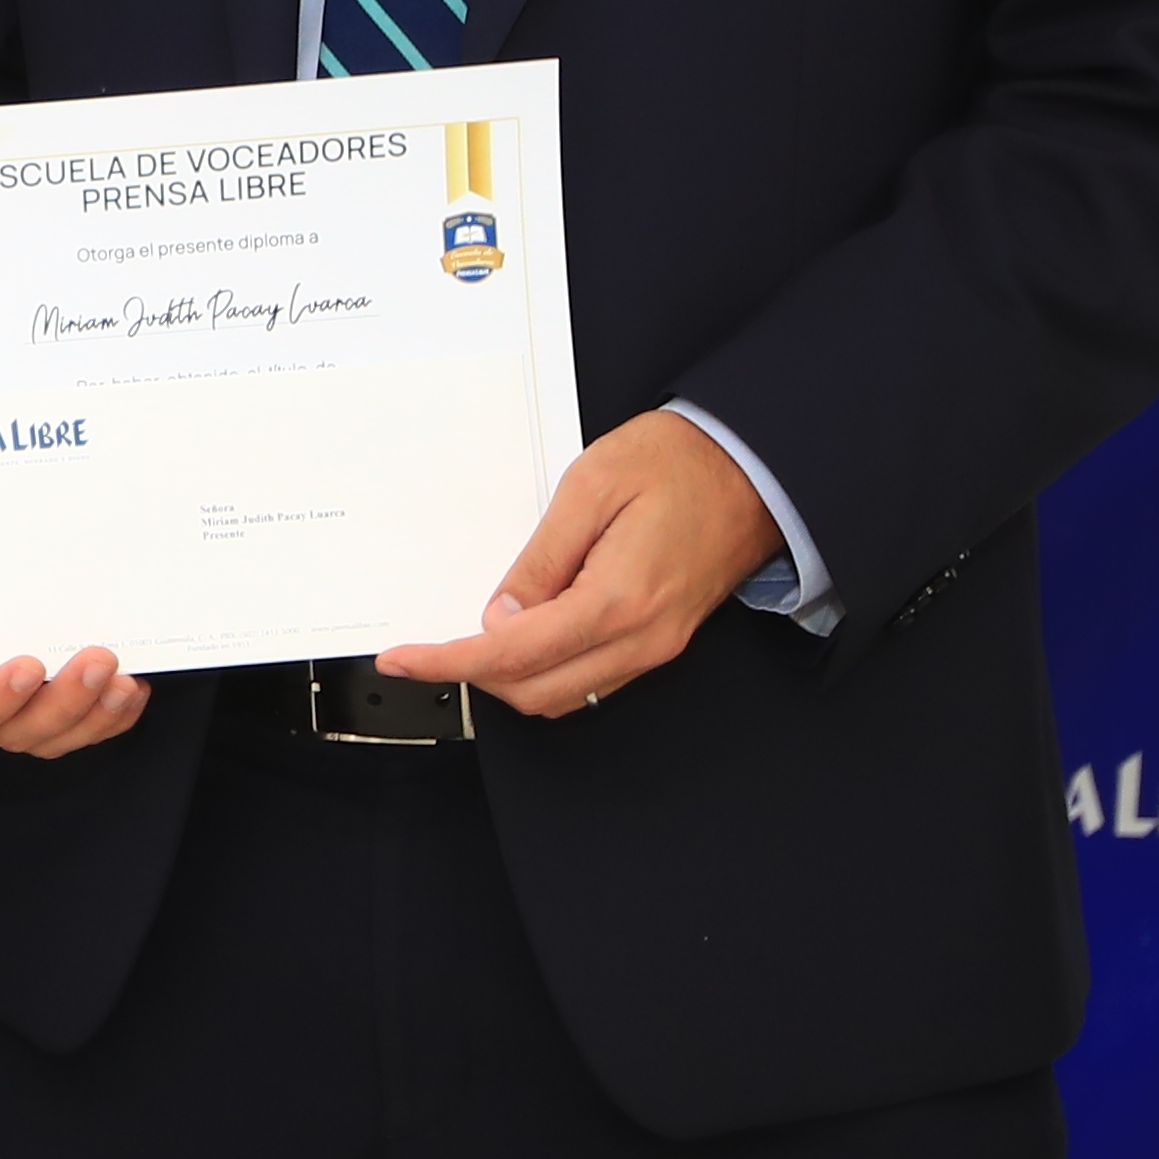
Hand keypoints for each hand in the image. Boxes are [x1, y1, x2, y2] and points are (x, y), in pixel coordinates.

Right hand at [0, 647, 144, 757]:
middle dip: (64, 697)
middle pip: (18, 730)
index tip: (28, 668)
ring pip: (57, 736)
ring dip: (95, 710)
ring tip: (120, 679)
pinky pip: (88, 733)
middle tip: (95, 662)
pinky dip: (114, 715)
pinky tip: (130, 690)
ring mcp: (20, 727)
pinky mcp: (57, 727)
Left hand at [373, 408, 780, 719]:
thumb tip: (500, 615)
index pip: (513, 655)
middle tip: (431, 645)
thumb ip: (540, 559)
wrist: (755, 467)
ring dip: (511, 678)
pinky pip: (593, 679)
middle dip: (475, 676)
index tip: (403, 660)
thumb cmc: (680, 463)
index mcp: (618, 600)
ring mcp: (657, 646)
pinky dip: (548, 669)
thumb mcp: (589, 488)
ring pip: (566, 695)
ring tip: (471, 637)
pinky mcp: (663, 641)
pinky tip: (524, 634)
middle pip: (537, 692)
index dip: (448, 662)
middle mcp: (642, 638)